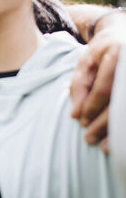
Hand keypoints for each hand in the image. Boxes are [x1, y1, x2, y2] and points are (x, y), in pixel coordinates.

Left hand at [70, 17, 125, 151]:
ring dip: (119, 133)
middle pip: (121, 103)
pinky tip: (119, 142)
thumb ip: (79, 86)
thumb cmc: (103, 50)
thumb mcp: (86, 62)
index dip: (91, 107)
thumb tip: (76, 115)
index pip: (104, 88)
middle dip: (104, 124)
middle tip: (89, 139)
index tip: (81, 121)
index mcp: (118, 54)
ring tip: (104, 147)